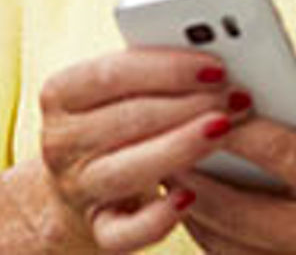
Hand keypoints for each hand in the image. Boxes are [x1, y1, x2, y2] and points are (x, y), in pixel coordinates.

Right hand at [36, 48, 253, 251]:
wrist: (81, 181)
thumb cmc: (116, 120)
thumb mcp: (121, 88)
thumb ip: (155, 71)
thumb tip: (218, 63)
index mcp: (61, 94)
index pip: (112, 74)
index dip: (168, 69)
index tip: (215, 66)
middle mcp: (61, 141)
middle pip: (128, 120)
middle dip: (188, 106)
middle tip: (235, 97)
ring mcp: (77, 188)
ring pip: (126, 171)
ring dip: (181, 149)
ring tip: (223, 131)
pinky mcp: (97, 228)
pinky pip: (123, 232)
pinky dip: (156, 219)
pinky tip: (189, 198)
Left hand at [172, 97, 295, 253]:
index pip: (276, 151)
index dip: (234, 126)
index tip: (206, 103)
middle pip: (233, 203)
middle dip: (191, 170)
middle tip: (164, 141)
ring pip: (222, 242)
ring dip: (190, 208)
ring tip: (170, 173)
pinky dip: (210, 240)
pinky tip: (197, 213)